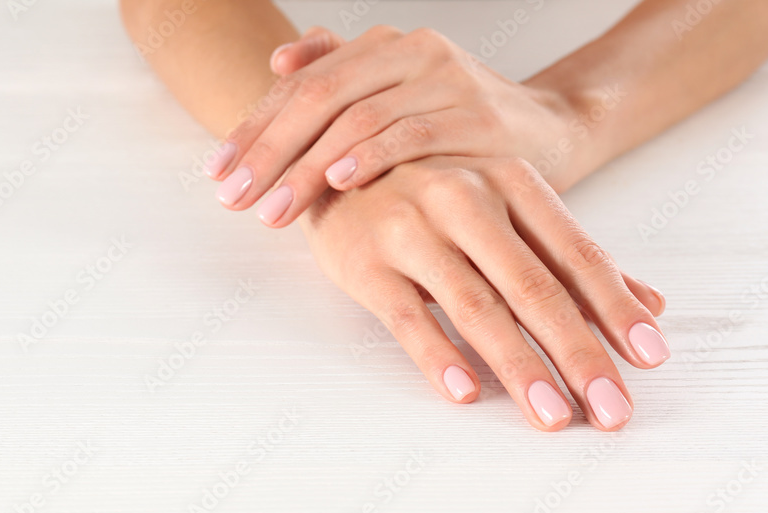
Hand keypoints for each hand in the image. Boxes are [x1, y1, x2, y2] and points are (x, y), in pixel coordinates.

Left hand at [205, 25, 583, 226]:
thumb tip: (280, 61)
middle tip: (232, 198)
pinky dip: (370, 157)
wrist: (551, 130)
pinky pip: (411, 134)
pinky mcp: (477, 116)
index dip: (253, 129)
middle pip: (318, 97)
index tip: (216, 174)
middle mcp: (411, 51)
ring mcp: (446, 80)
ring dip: (307, 168)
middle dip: (268, 152)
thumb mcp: (398, 97)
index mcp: (383, 46)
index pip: (301, 85)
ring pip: (357, 119)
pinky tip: (337, 182)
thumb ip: (342, 76)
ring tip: (273, 210)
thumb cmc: (459, 126)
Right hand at [297, 155, 668, 430]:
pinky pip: (405, 317)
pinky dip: (437, 355)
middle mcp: (464, 199)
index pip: (576, 252)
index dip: (616, 307)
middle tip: (611, 409)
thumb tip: (649, 303)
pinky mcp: (364, 262)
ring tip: (551, 416)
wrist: (327, 160)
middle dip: (578, 353)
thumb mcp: (502, 204)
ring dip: (518, 366)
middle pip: (533, 286)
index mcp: (508, 180)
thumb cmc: (425, 190)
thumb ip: (570, 255)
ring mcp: (410, 229)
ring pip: (474, 306)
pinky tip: (466, 393)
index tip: (650, 358)